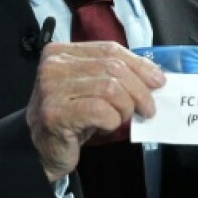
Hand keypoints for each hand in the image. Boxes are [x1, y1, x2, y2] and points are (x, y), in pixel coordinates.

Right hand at [26, 41, 164, 181]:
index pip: (110, 49)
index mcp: (62, 52)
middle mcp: (53, 65)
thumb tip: (154, 75)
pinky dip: (112, 121)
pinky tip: (106, 127)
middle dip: (139, 90)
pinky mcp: (55, 113)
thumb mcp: (91, 88)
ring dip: (125, 108)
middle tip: (148, 108)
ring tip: (122, 119)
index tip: (158, 81)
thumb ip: (114, 74)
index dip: (139, 64)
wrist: (39, 148)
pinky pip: (101, 111)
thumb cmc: (71, 116)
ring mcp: (51, 89)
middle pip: (113, 68)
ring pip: (111, 88)